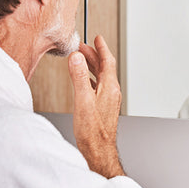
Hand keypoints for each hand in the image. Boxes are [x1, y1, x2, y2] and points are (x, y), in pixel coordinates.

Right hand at [68, 35, 124, 177]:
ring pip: (100, 76)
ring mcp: (108, 99)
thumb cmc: (93, 131)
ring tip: (80, 59)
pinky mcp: (103, 106)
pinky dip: (89, 78)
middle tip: (83, 46)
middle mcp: (111, 92)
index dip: (102, 48)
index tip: (98, 38)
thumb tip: (77, 57)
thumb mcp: (83, 100)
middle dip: (94, 55)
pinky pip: (97, 86)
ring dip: (91, 66)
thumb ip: (79, 77)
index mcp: (110, 87)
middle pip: (104, 67)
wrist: (98, 150)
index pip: (107, 61)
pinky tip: (82, 81)